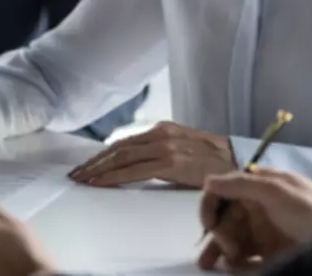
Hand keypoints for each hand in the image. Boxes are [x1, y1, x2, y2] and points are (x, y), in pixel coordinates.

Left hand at [69, 121, 235, 187]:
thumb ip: (160, 150)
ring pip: (122, 157)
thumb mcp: (182, 147)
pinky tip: (100, 183)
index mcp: (162, 129)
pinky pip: (134, 170)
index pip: (124, 141)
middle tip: (75, 174)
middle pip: (118, 148)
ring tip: (82, 180)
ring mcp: (165, 148)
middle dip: (94, 162)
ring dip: (98, 169)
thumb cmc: (212, 159)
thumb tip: (136, 161)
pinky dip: (113, 176)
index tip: (85, 166)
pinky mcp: (171, 163)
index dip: (102, 154)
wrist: (236, 162)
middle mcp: (160, 134)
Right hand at [198, 168, 311, 270]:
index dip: (212, 204)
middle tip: (226, 250)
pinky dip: (234, 264)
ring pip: (230, 239)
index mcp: (259, 185)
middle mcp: (257, 206)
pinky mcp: (268, 255)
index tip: (208, 224)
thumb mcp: (276, 190)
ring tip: (214, 265)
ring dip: (220, 250)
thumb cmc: (308, 212)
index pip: (224, 190)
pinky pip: (242, 259)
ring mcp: (263, 231)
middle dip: (217, 233)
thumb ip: (241, 184)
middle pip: (225, 217)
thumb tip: (208, 181)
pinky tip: (235, 268)